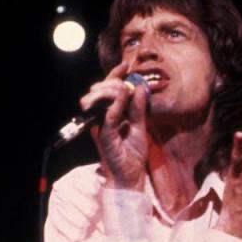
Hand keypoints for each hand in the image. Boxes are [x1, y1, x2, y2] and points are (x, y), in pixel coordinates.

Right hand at [81, 61, 149, 189]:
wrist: (131, 177)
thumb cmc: (133, 156)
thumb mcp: (140, 128)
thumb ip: (138, 109)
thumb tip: (140, 87)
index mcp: (110, 115)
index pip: (109, 91)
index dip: (115, 76)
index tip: (126, 64)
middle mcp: (103, 118)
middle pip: (102, 91)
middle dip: (115, 81)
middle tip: (128, 81)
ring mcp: (101, 126)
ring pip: (101, 100)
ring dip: (114, 90)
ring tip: (126, 88)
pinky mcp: (103, 135)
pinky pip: (108, 116)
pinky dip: (116, 104)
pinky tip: (124, 96)